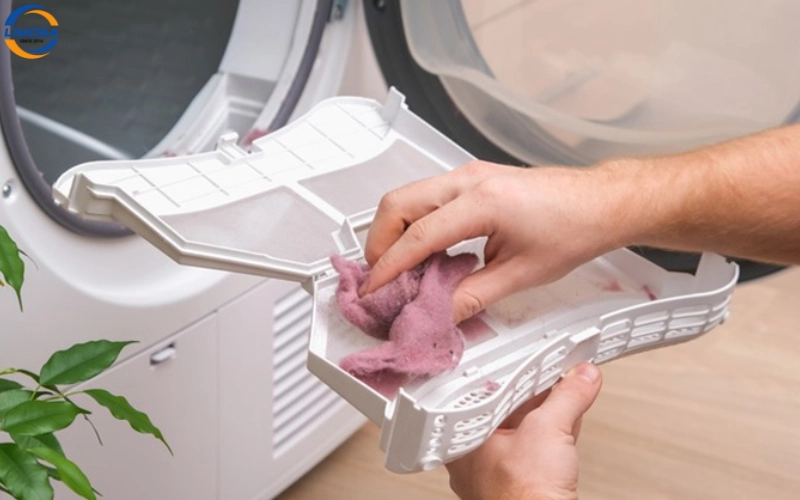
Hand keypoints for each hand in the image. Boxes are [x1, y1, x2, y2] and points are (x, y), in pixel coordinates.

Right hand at [363, 161, 631, 321]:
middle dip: (378, 242)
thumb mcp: (522, 274)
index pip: (417, 236)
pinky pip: (426, 196)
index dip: (389, 268)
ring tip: (400, 269)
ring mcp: (468, 175)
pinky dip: (413, 223)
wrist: (600, 203)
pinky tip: (425, 251)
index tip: (374, 291)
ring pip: (407, 196)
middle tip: (381, 279)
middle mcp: (468, 180)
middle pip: (397, 204)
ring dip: (394, 231)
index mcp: (482, 202)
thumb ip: (473, 296)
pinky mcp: (472, 179)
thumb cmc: (574, 228)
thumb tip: (440, 314)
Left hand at [446, 363, 602, 499]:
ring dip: (549, 413)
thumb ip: (567, 398)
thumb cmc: (523, 497)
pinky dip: (553, 436)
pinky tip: (568, 423)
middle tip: (556, 374)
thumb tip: (582, 378)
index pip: (490, 394)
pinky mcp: (519, 488)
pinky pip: (535, 452)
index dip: (518, 375)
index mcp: (466, 440)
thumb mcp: (549, 430)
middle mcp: (475, 459)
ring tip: (568, 392)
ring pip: (523, 432)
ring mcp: (496, 475)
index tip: (538, 363)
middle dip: (536, 393)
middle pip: (508, 412)